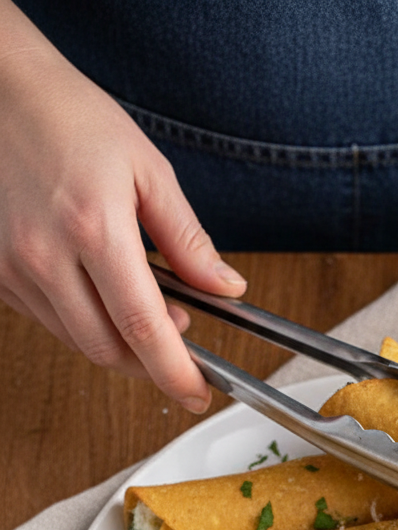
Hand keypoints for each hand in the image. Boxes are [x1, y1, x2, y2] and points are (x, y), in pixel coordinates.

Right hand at [0, 11, 246, 412]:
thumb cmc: (71, 118)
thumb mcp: (147, 170)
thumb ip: (188, 239)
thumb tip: (225, 288)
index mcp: (93, 228)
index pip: (143, 327)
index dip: (174, 372)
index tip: (196, 392)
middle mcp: (45, 255)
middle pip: (108, 349)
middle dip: (149, 362)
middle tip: (178, 339)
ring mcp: (13, 267)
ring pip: (76, 341)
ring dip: (117, 342)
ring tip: (142, 306)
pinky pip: (47, 321)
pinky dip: (82, 322)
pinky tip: (98, 291)